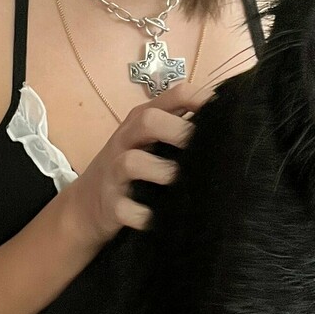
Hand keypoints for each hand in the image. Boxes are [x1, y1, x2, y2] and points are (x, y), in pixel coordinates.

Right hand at [61, 83, 213, 248]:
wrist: (87, 205)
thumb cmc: (131, 168)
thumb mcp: (149, 141)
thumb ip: (179, 127)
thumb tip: (227, 122)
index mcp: (141, 120)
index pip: (173, 95)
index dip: (200, 98)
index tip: (223, 110)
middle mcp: (126, 140)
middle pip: (147, 120)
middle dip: (178, 131)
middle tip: (202, 148)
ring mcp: (115, 172)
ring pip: (132, 162)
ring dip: (161, 171)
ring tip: (178, 182)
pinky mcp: (110, 204)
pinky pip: (125, 208)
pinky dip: (144, 215)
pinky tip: (159, 218)